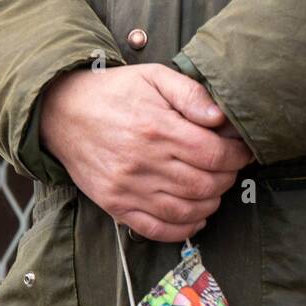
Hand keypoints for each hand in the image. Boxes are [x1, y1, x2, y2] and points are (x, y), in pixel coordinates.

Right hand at [39, 63, 254, 242]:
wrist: (62, 111)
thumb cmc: (114, 91)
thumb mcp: (154, 76)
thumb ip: (189, 93)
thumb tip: (220, 116)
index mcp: (156, 127)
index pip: (213, 153)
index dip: (237, 155)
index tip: (243, 150)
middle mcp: (143, 162)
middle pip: (204, 184)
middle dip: (228, 178)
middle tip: (232, 167)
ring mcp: (128, 188)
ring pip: (185, 210)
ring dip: (211, 203)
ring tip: (216, 188)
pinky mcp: (115, 205)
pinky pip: (157, 229)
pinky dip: (183, 229)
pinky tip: (195, 216)